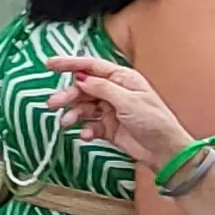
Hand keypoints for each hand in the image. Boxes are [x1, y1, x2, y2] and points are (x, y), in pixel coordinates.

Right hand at [42, 54, 193, 172]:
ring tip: (66, 123)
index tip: (50, 64)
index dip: (69, 64)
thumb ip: (102, 88)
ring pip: (84, 108)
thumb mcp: (128, 101)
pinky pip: (90, 126)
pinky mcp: (108, 128)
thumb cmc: (154, 121)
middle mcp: (114, 92)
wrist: (165, 151)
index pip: (91, 66)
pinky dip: (85, 130)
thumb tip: (81, 78)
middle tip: (53, 103)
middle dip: (68, 95)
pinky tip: (85, 135)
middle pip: (84, 88)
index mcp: (122, 79)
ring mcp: (110, 110)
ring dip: (73, 114)